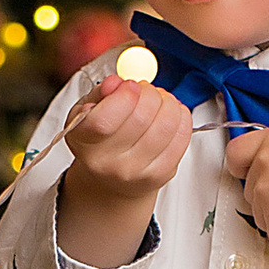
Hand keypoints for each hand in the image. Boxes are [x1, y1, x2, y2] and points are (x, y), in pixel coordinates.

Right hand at [56, 68, 193, 266]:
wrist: (109, 187)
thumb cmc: (98, 140)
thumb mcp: (84, 115)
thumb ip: (100, 95)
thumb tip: (119, 82)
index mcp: (85, 145)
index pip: (106, 117)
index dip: (123, 95)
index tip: (125, 89)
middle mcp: (111, 165)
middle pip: (143, 113)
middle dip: (147, 93)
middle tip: (142, 93)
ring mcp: (140, 174)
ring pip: (168, 120)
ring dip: (165, 101)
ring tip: (154, 104)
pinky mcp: (164, 176)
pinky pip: (184, 134)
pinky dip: (180, 116)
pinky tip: (168, 117)